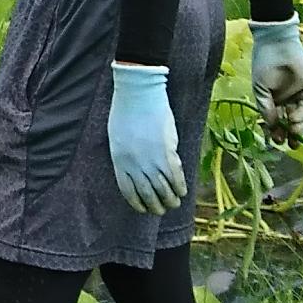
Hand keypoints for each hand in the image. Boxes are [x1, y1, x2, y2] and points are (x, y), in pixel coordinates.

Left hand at [106, 65, 185, 215]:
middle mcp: (134, 165)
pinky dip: (180, 186)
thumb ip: (127, 156)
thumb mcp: (119, 138)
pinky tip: (183, 191)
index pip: (128, 191)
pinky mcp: (166, 153)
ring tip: (174, 203)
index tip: (144, 209)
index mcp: (119, 161)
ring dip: (170, 199)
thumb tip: (140, 170)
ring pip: (162, 189)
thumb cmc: (125, 111)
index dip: (138, 203)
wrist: (137, 93)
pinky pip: (175, 176)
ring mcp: (151, 160)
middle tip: (163, 209)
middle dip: (156, 205)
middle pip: (147, 194)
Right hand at [247, 19, 302, 140]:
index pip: (279, 121)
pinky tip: (295, 117)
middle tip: (289, 143)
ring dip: (299, 126)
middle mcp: (290, 100)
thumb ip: (266, 108)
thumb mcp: (260, 89)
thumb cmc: (264, 64)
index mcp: (276, 101)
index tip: (276, 140)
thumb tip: (272, 127)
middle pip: (293, 122)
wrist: (276, 44)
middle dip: (291, 134)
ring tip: (292, 130)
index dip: (278, 132)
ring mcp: (302, 95)